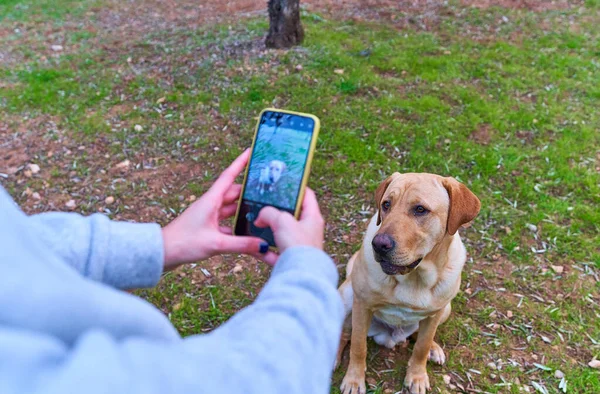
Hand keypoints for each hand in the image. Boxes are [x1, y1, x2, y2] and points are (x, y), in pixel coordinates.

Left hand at [162, 150, 277, 269]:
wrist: (161, 254)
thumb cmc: (183, 243)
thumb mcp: (216, 244)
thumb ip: (242, 244)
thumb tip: (264, 245)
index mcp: (210, 200)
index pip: (229, 176)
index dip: (240, 162)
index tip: (250, 151)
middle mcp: (210, 205)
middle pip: (234, 193)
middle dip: (250, 191)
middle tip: (269, 189)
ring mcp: (209, 217)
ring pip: (232, 209)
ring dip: (245, 211)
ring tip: (264, 211)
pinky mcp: (207, 229)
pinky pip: (228, 224)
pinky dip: (238, 227)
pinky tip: (249, 233)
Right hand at [253, 188, 324, 253]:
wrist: (299, 274)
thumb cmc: (297, 244)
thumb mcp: (282, 220)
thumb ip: (269, 213)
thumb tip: (260, 217)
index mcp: (313, 217)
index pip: (307, 194)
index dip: (296, 186)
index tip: (282, 182)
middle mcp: (309, 230)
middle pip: (292, 214)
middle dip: (277, 209)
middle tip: (264, 203)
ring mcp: (299, 245)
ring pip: (282, 232)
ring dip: (269, 229)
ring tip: (256, 222)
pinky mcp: (290, 258)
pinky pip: (275, 250)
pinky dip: (265, 248)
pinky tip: (254, 245)